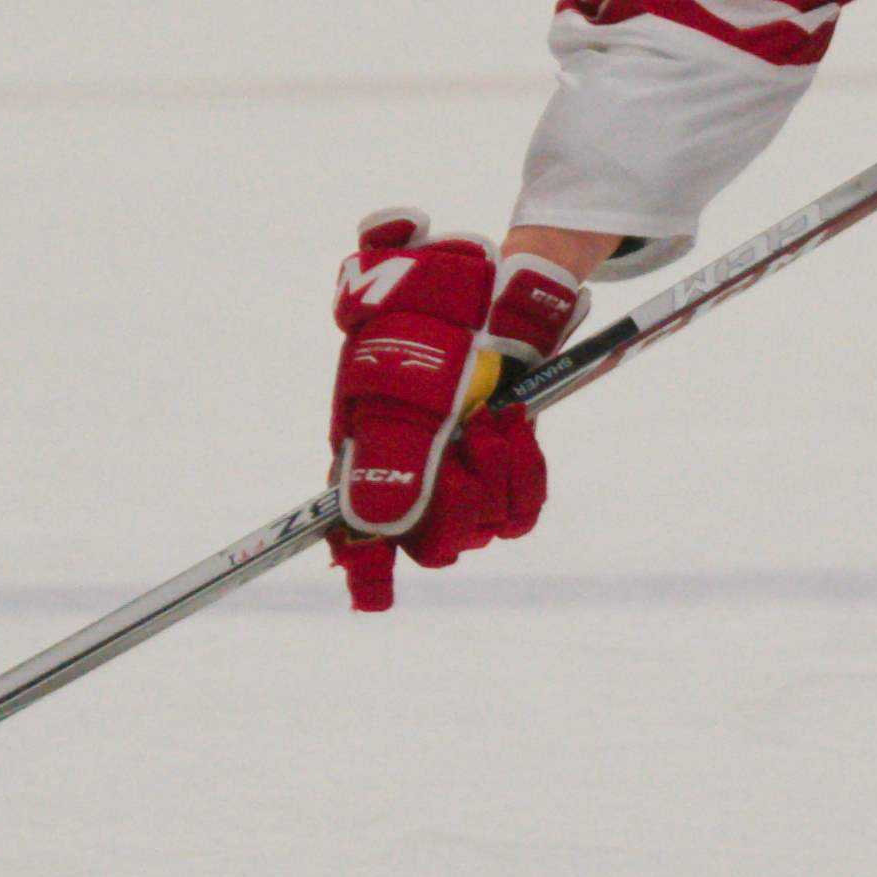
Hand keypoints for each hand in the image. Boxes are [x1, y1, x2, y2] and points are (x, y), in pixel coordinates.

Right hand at [323, 216, 581, 610]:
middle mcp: (411, 474)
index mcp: (364, 450)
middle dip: (453, 504)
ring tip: (491, 414)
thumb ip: (379, 434)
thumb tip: (373, 521)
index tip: (372, 591)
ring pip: (480, 527)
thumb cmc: (428, 308)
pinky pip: (520, 509)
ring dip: (492, 473)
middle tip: (465, 438)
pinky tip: (511, 422)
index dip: (364, 570)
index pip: (354, 535)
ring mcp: (462, 475)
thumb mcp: (391, 352)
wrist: (489, 285)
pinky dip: (522, 471)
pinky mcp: (507, 470)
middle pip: (432, 544)